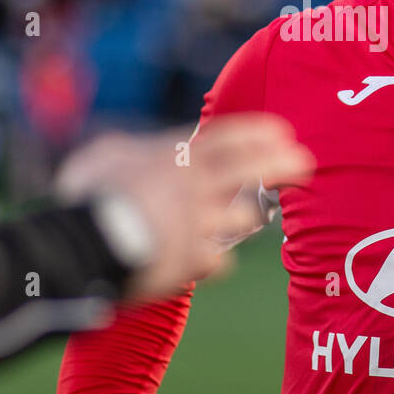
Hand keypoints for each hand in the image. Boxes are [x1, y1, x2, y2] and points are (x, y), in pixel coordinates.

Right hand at [55, 113, 313, 298]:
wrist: (88, 245)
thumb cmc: (90, 197)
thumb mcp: (104, 158)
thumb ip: (126, 151)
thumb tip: (128, 149)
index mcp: (176, 158)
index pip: (229, 137)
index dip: (259, 133)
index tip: (283, 133)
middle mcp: (197, 187)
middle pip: (253, 169)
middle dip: (283, 164)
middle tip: (305, 164)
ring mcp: (200, 223)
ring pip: (244, 217)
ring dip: (246, 218)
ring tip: (251, 217)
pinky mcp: (196, 260)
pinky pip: (219, 261)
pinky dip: (214, 260)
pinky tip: (208, 260)